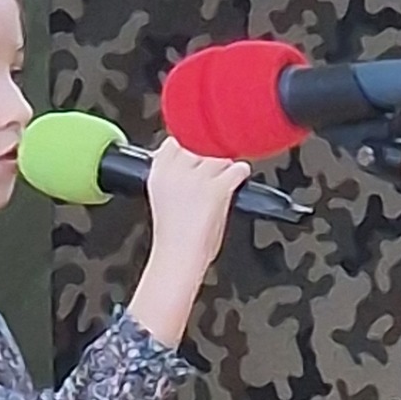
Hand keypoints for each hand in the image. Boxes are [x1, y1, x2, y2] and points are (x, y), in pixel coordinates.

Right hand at [144, 138, 251, 274]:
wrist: (178, 259)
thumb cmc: (173, 238)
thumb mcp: (162, 197)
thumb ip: (173, 176)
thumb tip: (190, 165)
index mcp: (158, 172)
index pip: (175, 141)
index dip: (189, 145)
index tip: (195, 156)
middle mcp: (177, 170)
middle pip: (200, 143)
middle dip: (208, 154)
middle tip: (212, 173)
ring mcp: (198, 177)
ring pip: (220, 155)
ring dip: (225, 166)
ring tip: (224, 180)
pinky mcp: (218, 188)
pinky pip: (238, 169)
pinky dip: (242, 174)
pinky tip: (239, 179)